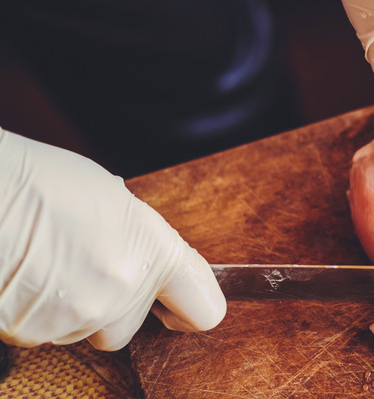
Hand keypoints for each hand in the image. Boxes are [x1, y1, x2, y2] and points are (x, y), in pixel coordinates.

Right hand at [0, 128, 225, 350]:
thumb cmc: (42, 182)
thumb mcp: (114, 199)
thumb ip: (140, 240)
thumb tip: (142, 256)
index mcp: (155, 253)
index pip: (205, 309)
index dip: (190, 308)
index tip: (176, 304)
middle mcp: (123, 292)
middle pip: (130, 326)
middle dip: (113, 307)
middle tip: (86, 267)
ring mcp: (79, 316)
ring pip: (85, 330)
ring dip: (72, 307)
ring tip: (49, 262)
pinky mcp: (34, 332)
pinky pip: (45, 332)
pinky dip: (39, 311)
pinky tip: (28, 274)